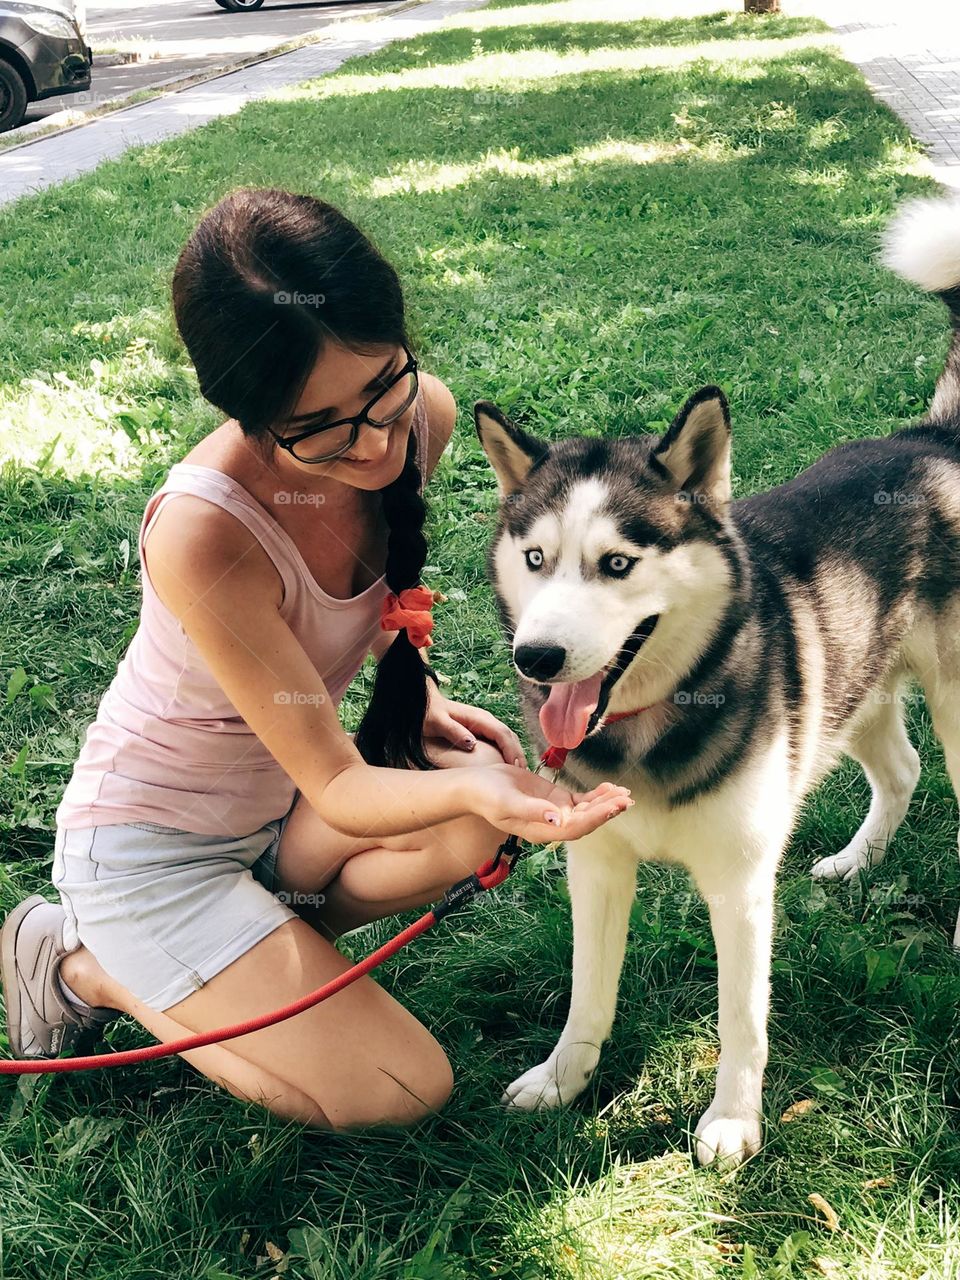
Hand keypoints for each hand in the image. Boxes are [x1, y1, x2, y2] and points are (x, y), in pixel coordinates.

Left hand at [423, 685, 525, 766]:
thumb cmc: (429, 713)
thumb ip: (453, 730)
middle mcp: (486, 721)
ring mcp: (485, 726)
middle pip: (510, 737)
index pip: (502, 734)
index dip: (511, 750)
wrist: (425, 705)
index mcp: (479, 718)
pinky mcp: (482, 732)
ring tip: (519, 776)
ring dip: (515, 755)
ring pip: (508, 740)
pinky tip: (507, 769)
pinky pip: (500, 743)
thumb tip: (472, 743)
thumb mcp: (437, 721)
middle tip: (523, 777)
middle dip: (518, 755)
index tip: (516, 767)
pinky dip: (508, 754)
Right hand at [467, 764, 631, 844]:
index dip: (596, 818)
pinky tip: (609, 788)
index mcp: (541, 831)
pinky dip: (596, 795)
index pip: (575, 828)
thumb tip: (557, 819)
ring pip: (586, 810)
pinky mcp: (555, 799)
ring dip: (605, 803)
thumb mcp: (507, 803)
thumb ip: (532, 811)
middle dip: (607, 811)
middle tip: (626, 800)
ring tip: (624, 794)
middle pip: (586, 820)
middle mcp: (552, 825)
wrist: (477, 786)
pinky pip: (580, 800)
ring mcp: (555, 812)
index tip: (614, 807)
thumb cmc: (487, 796)